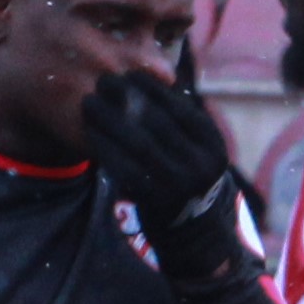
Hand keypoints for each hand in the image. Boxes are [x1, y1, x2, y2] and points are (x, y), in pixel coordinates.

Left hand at [78, 68, 251, 297]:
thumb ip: (179, 122)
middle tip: (102, 81)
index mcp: (214, 146)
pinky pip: (122, 165)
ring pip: (136, 141)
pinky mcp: (154, 198)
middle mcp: (200, 164)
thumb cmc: (188, 178)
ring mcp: (178, 183)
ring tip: (89, 102)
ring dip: (108, 118)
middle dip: (125, 97)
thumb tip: (148, 77)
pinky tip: (89, 131)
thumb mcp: (196, 150)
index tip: (128, 74)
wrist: (194, 230)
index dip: (151, 88)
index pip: (180, 108)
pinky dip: (103, 145)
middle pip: (155, 121)